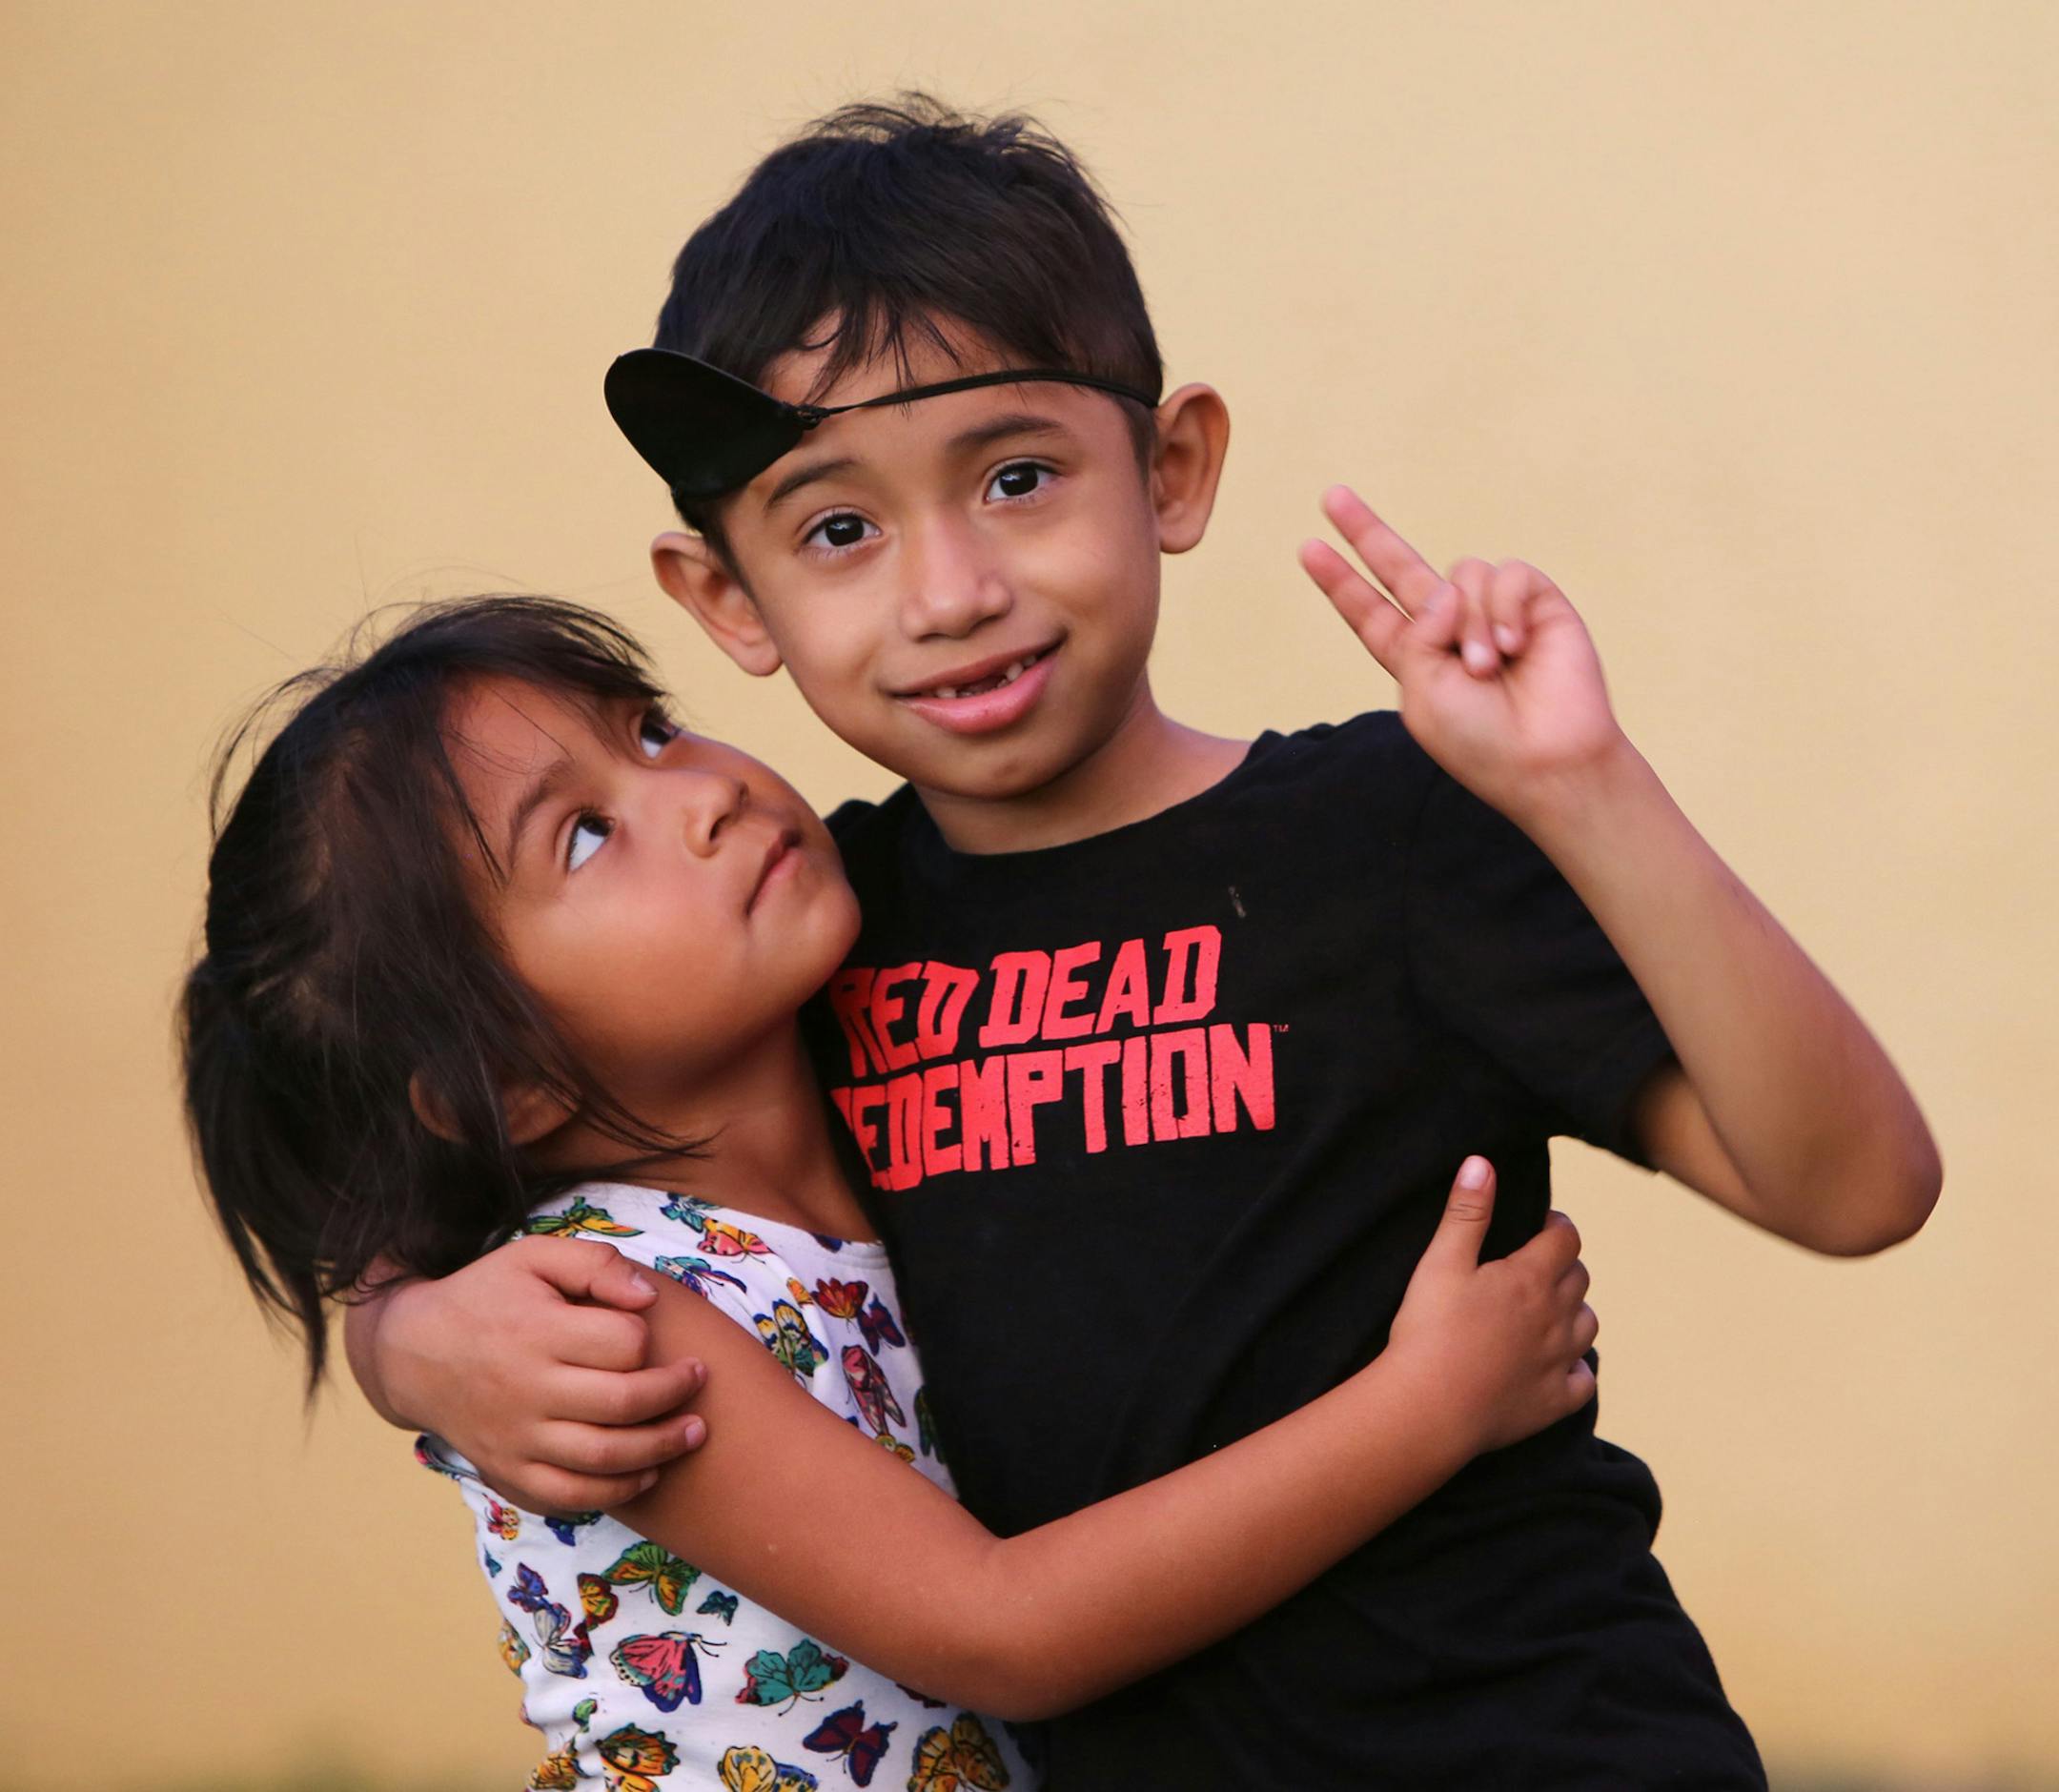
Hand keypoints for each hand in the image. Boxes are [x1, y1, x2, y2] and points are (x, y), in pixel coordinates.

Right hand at [370, 1237, 709, 1510]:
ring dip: (662, 1448)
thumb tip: (648, 1298)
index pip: (622, 1343)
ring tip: (693, 1431)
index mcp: (537, 1331)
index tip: (653, 1332)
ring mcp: (518, 1438)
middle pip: (623, 1402)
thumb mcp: (534, 1256)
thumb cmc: (487, 1296)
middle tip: (698, 1379)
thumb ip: (596, 1264)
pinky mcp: (509, 1471)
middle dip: (675, 1394)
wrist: (413, 1353)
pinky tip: (648, 1472)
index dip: (648, 1337)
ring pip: (605, 1457)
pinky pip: (571, 1495)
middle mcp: (528, 1389)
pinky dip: (617, 1490)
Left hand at [1298, 486, 1628, 820]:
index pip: (1371, 612)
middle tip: (1331, 497)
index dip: (1342, 583)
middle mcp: (1450, 628)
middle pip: (1401, 568)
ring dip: (1470, 622)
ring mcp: (1492, 612)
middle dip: (1366, 533)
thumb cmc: (1479, 740)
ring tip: (1487, 668)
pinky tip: (1516, 647)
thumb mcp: (1421, 693)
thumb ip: (1415, 635)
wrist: (1545, 758)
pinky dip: (1504, 608)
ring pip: (1461, 574)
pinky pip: (1507, 574)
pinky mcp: (1537, 603)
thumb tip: (1448, 589)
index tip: (1309, 550)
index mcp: (1414, 657)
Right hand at [1386, 1156, 1597, 1454]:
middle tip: (1537, 1264)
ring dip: (1575, 1311)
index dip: (1558, 1226)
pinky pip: (1584, 1380)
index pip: (1566, 1239)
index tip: (1543, 1224)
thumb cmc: (1429, 1330)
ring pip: (1589, 1325)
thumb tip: (1482, 1163)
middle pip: (1580, 1279)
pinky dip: (1577, 1368)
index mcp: (1531, 1279)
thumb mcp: (1441, 1262)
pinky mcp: (1554, 1402)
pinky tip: (1559, 1365)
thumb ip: (1466, 1212)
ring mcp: (1559, 1362)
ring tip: (1549, 1310)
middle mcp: (1556, 1318)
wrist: (1429, 1407)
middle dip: (1565, 1264)